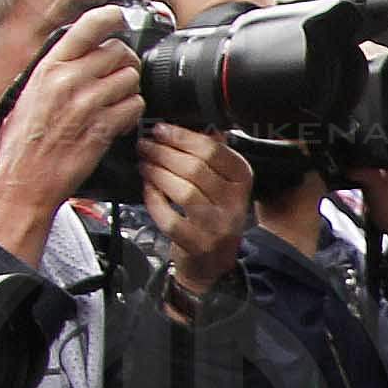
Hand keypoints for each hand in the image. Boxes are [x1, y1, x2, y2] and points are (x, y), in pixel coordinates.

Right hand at [0, 7, 140, 233]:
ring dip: (130, 89)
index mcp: (49, 67)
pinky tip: (120, 120)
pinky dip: (133, 112)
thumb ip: (53, 71)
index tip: (118, 20)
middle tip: (119, 74)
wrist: (22, 182)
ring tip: (116, 101)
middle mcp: (69, 80)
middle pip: (119, 52)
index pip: (88, 26)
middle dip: (125, 62)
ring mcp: (88, 104)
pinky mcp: (103, 128)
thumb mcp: (27, 94)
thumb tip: (76, 54)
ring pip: (131, 78)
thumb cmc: (20, 144)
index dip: (110, 18)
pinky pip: (134, 107)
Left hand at [138, 127, 252, 290]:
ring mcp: (217, 226)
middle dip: (164, 152)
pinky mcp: (197, 244)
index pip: (213, 150)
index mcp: (242, 180)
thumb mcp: (223, 183)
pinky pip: (171, 218)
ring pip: (184, 191)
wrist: (213, 262)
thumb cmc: (213, 215)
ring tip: (144, 165)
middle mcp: (235, 203)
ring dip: (157, 173)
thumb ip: (211, 155)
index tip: (161, 129)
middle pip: (196, 168)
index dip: (182, 137)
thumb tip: (188, 125)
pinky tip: (148, 190)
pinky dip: (154, 201)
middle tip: (145, 146)